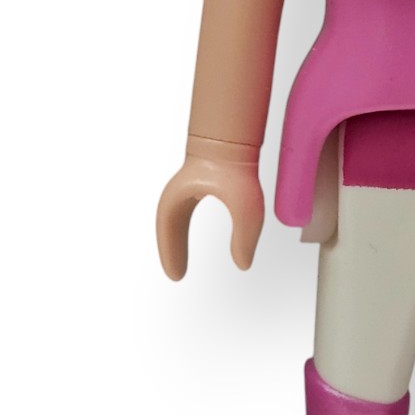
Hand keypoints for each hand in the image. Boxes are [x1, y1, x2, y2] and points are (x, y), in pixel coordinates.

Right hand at [155, 137, 264, 277]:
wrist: (236, 138)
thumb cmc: (237, 167)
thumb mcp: (246, 208)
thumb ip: (245, 237)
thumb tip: (243, 264)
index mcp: (180, 199)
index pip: (169, 232)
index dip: (171, 254)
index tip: (177, 276)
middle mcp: (179, 193)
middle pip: (168, 228)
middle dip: (171, 251)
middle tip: (177, 275)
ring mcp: (187, 186)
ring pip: (175, 220)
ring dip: (176, 241)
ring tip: (181, 263)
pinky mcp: (197, 183)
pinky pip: (184, 212)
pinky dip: (183, 229)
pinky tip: (191, 238)